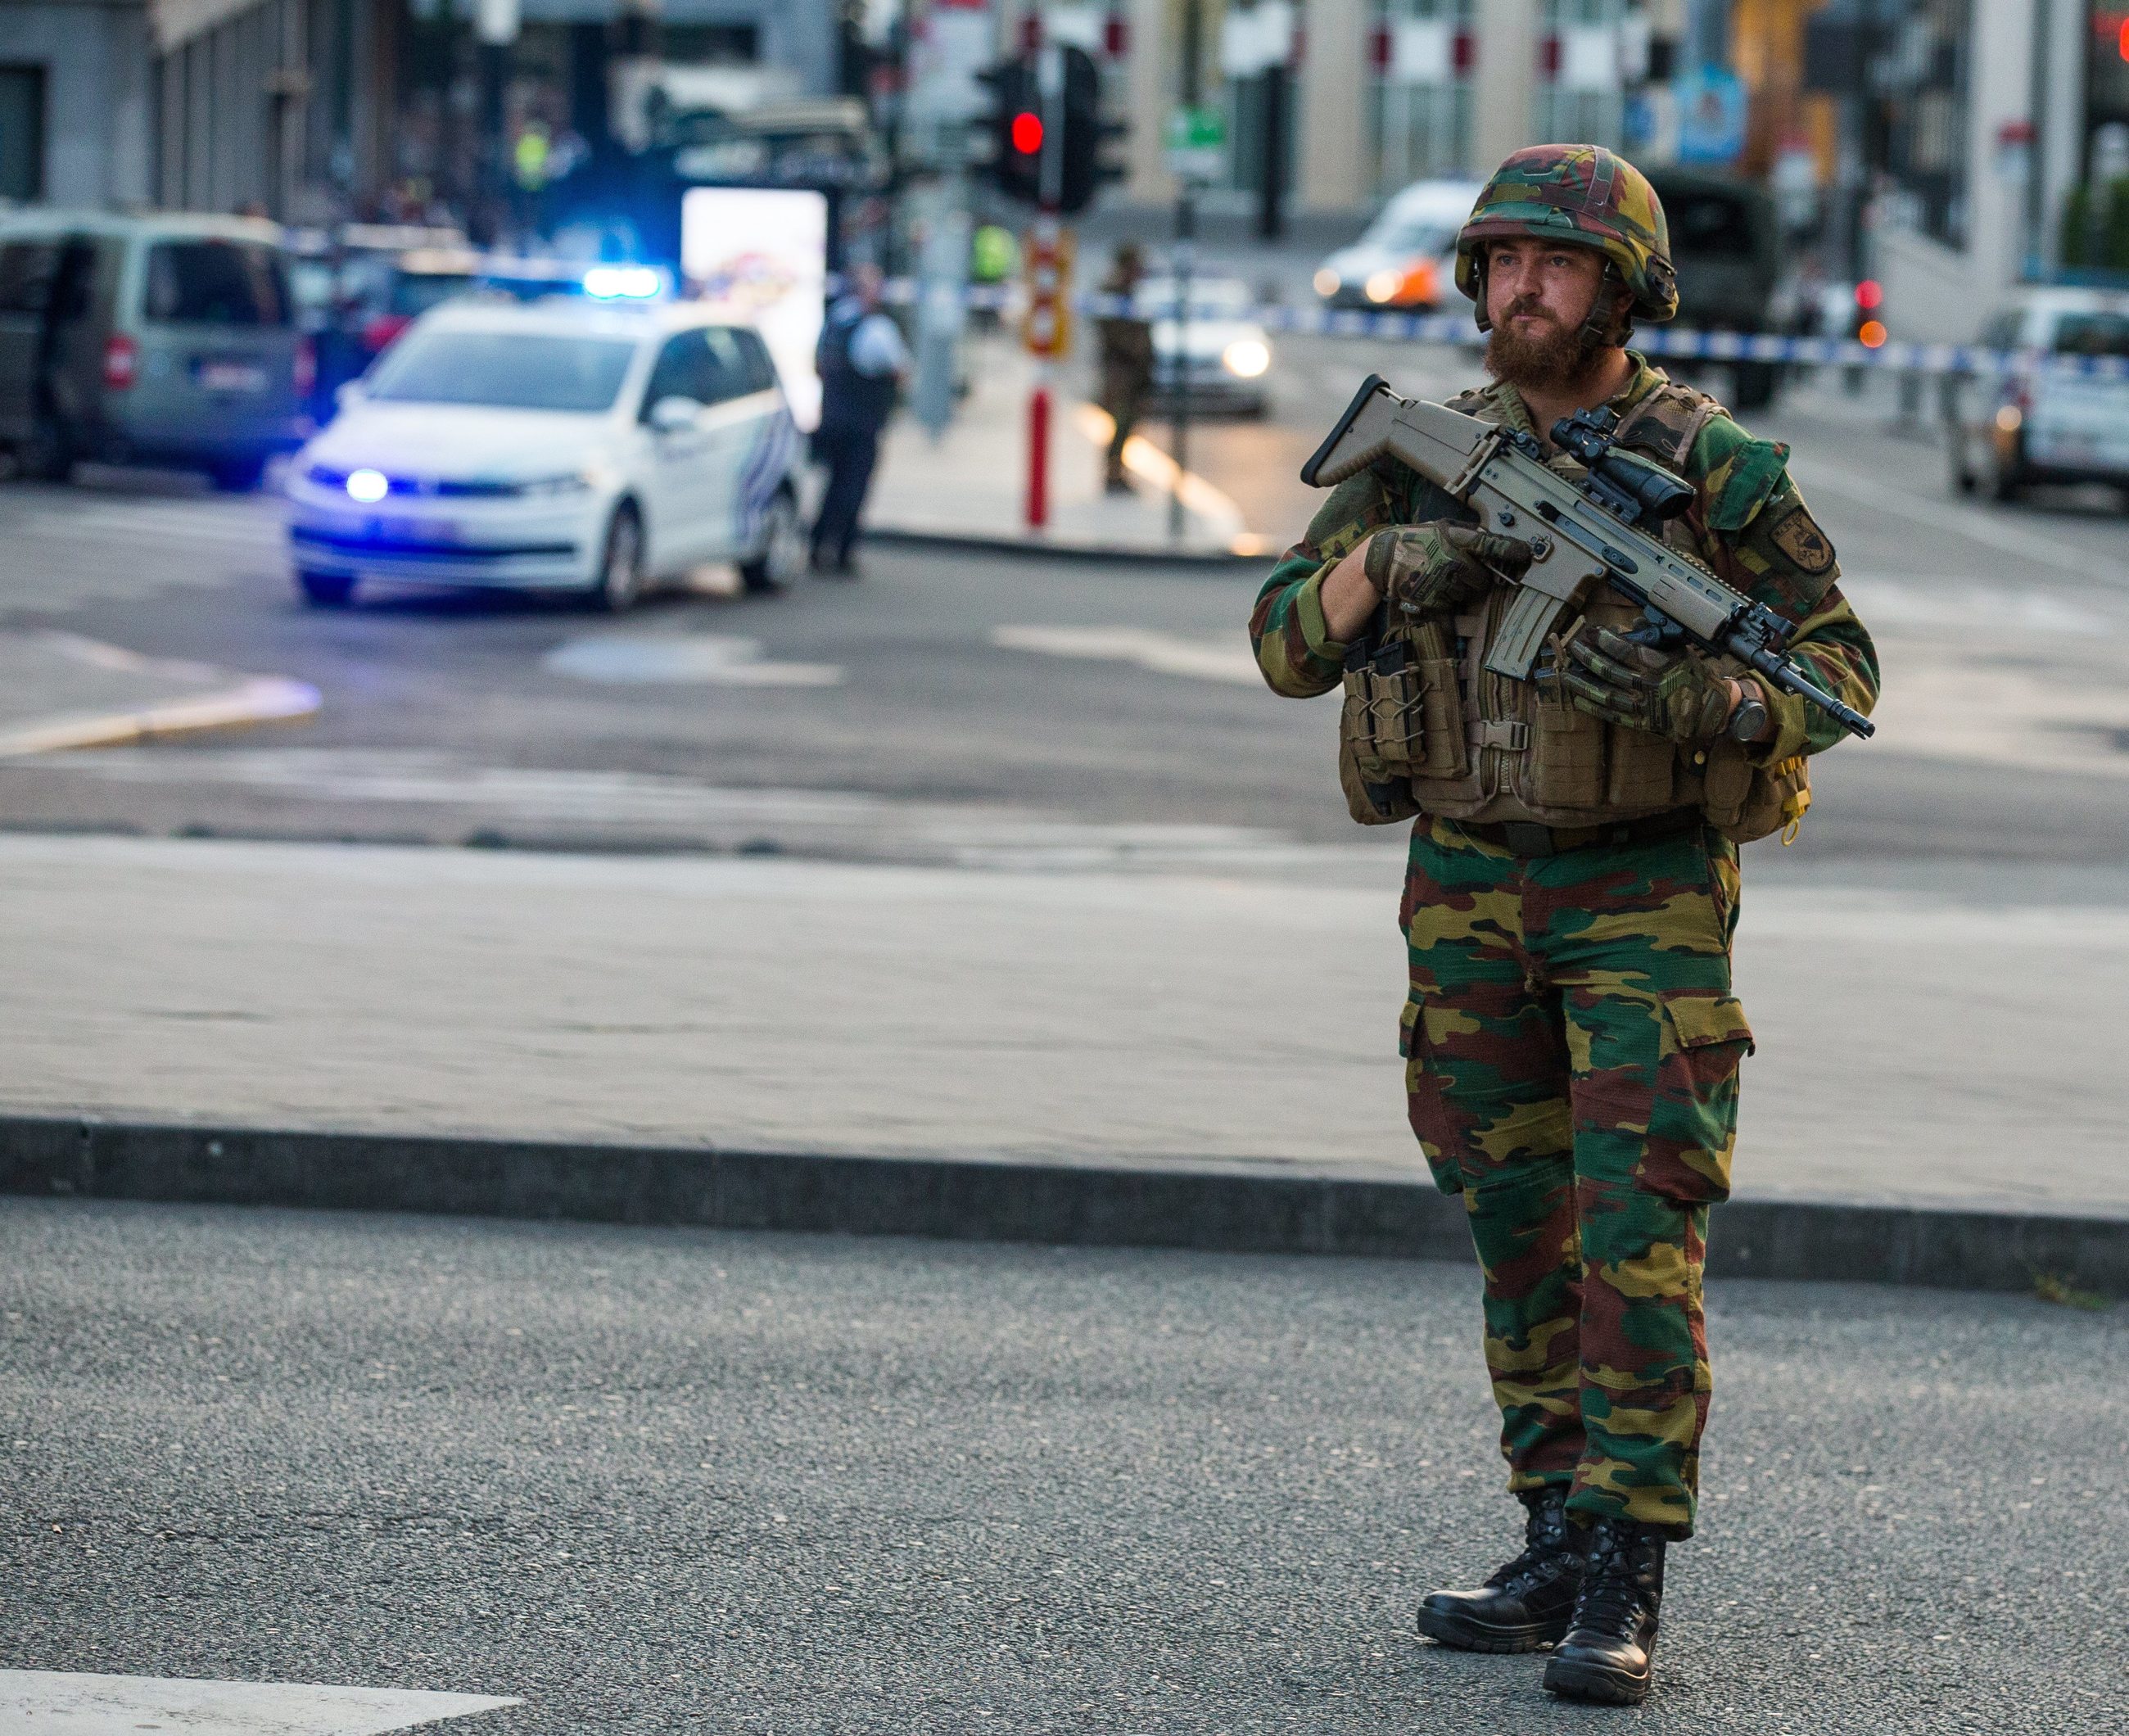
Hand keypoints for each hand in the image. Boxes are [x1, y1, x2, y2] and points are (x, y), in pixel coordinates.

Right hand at [1362, 524, 1532, 619]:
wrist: (1383, 558)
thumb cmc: (1415, 541)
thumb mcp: (1440, 530)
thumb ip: (1466, 537)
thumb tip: (1492, 545)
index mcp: (1455, 539)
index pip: (1491, 545)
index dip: (1511, 551)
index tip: (1526, 555)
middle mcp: (1451, 560)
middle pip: (1483, 579)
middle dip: (1476, 578)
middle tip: (1458, 571)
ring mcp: (1442, 582)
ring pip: (1467, 593)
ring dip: (1459, 589)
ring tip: (1438, 577)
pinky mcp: (1433, 599)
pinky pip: (1451, 604)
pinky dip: (1445, 599)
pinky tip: (1430, 586)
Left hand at [1559, 624, 1732, 741]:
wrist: (1708, 709)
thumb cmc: (1694, 677)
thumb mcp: (1679, 652)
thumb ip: (1655, 640)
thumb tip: (1632, 627)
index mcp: (1660, 666)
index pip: (1625, 651)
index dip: (1604, 641)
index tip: (1590, 632)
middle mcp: (1648, 686)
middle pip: (1609, 670)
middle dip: (1587, 657)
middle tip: (1574, 648)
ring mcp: (1642, 707)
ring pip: (1605, 693)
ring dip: (1582, 683)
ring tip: (1565, 674)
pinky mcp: (1640, 723)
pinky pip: (1611, 714)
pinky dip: (1592, 707)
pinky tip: (1577, 699)